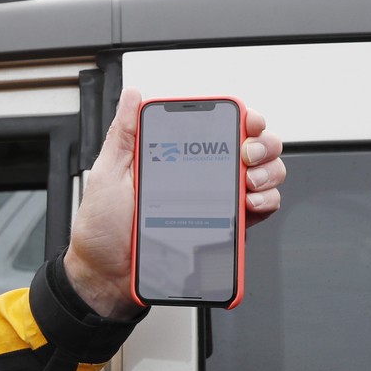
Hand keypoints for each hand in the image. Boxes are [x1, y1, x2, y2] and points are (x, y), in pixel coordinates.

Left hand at [64, 88, 285, 319]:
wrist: (107, 275)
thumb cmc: (103, 227)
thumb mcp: (108, 172)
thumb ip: (124, 134)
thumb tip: (133, 95)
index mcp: (175, 158)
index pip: (217, 129)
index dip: (240, 118)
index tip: (245, 120)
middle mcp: (200, 176)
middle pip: (251, 149)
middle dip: (262, 143)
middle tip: (247, 153)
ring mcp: (215, 202)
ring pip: (264, 176)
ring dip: (268, 171)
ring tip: (249, 179)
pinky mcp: (223, 229)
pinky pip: (260, 211)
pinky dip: (266, 201)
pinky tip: (250, 201)